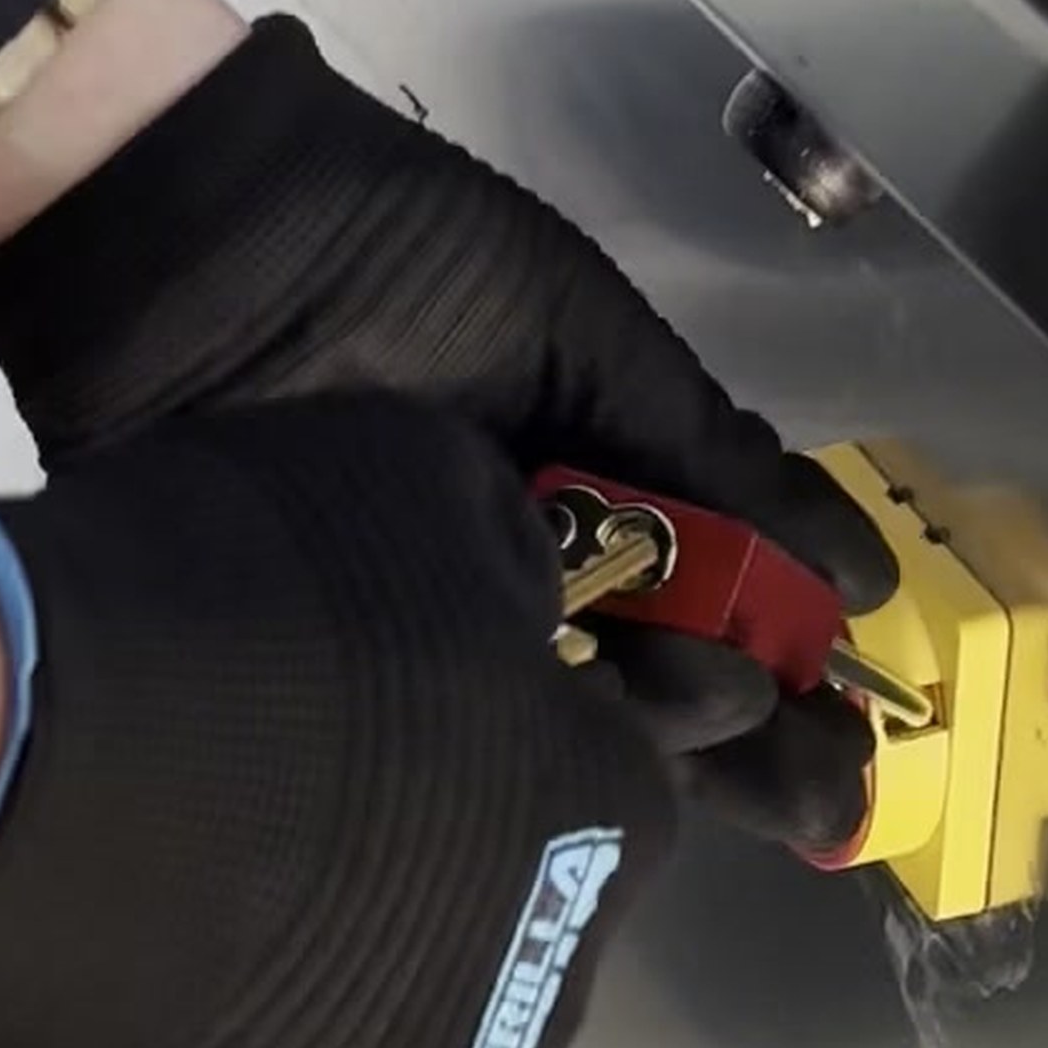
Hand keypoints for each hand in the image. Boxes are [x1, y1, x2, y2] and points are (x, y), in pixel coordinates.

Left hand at [0, 16, 894, 848]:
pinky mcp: (323, 680)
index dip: (782, 667)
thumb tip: (865, 575)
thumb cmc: (397, 262)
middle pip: (644, 689)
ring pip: (556, 731)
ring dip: (665, 771)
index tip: (858, 724)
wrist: (182, 238)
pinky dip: (520, 771)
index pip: (703, 606)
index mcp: (578, 495)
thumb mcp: (583, 340)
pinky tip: (607, 796)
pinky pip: (435, 747)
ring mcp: (416, 637)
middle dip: (748, 751)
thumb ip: (709, 458)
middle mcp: (507, 580)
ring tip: (768, 807)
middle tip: (835, 809)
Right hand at [0, 394, 672, 1047]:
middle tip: (280, 839)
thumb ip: (506, 569)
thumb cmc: (221, 611)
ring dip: (349, 1014)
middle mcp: (573, 999)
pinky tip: (184, 1030)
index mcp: (622, 820)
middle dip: (429, 887)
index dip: (481, 744)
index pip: (591, 785)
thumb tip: (514, 615)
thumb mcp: (420, 492)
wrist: (8, 780)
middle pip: (511, 934)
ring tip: (209, 942)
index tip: (371, 729)